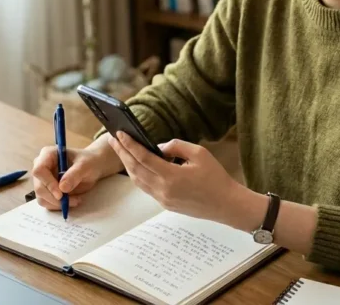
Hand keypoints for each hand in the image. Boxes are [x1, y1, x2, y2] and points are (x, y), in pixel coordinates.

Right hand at [31, 136, 123, 210]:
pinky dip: (58, 206)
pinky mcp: (46, 190)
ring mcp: (42, 180)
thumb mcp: (85, 165)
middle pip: (39, 187)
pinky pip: (47, 202)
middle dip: (54, 198)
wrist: (92, 167)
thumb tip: (62, 188)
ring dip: (57, 203)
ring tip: (75, 200)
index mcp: (47, 155)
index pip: (39, 170)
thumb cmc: (88, 161)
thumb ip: (74, 174)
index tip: (61, 194)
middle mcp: (41, 167)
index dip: (48, 183)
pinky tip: (71, 201)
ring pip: (41, 197)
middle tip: (71, 201)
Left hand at [108, 131, 257, 227]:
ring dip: (128, 165)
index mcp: (171, 176)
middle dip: (122, 153)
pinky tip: (136, 165)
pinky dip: (138, 175)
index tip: (120, 134)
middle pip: (135, 169)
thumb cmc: (216, 177)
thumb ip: (176, 146)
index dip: (130, 145)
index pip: (143, 158)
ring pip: (138, 180)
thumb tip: (159, 147)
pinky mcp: (166, 204)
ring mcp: (163, 200)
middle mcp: (163, 190)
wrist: (226, 204)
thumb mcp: (199, 153)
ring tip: (122, 150)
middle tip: (113, 139)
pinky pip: (146, 188)